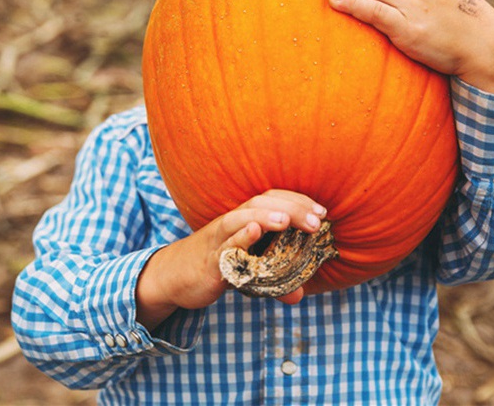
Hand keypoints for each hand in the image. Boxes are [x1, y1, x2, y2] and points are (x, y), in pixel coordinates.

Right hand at [135, 190, 326, 330]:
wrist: (172, 276)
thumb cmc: (213, 265)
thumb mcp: (246, 270)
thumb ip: (272, 280)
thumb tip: (298, 295)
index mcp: (242, 220)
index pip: (271, 199)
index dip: (296, 200)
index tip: (321, 211)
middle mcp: (230, 224)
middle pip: (260, 203)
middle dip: (290, 208)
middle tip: (316, 220)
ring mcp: (218, 241)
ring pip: (239, 220)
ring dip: (264, 217)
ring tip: (286, 221)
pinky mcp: (209, 261)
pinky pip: (223, 248)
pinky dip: (238, 239)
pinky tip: (254, 233)